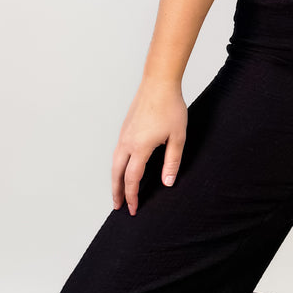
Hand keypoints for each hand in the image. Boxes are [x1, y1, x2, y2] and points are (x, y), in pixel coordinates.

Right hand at [111, 79, 188, 214]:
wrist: (159, 83)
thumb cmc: (170, 108)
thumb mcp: (177, 137)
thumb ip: (172, 162)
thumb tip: (167, 182)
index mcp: (140, 147)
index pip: (132, 179)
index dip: (132, 196)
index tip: (133, 209)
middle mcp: (127, 142)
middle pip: (116, 174)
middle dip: (116, 192)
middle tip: (118, 206)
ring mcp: (124, 134)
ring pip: (114, 163)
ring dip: (114, 179)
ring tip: (117, 191)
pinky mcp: (125, 128)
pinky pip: (117, 152)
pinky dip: (117, 166)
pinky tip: (123, 168)